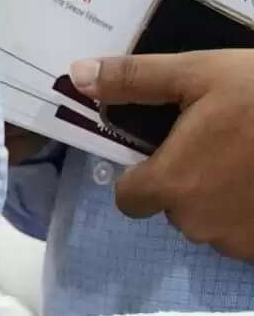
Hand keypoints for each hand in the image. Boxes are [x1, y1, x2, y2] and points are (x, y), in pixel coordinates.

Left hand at [90, 48, 253, 261]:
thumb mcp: (199, 73)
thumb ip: (135, 80)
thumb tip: (78, 76)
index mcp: (172, 185)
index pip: (130, 198)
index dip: (143, 175)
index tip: (169, 150)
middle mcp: (201, 224)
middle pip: (175, 209)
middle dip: (190, 181)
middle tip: (223, 144)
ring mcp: (242, 243)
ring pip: (215, 223)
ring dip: (225, 199)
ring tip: (251, 159)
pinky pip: (249, 234)